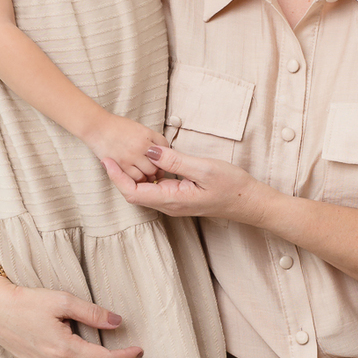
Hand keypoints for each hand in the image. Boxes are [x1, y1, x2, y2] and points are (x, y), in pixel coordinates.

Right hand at [83, 112, 166, 182]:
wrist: (97, 127)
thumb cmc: (115, 127)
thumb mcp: (137, 128)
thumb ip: (149, 139)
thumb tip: (159, 150)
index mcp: (147, 133)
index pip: (165, 145)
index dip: (163, 152)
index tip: (159, 155)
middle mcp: (142, 144)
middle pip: (160, 161)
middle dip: (159, 165)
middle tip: (154, 167)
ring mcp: (132, 155)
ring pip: (150, 172)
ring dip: (149, 174)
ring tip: (145, 172)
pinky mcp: (122, 165)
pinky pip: (137, 177)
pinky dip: (139, 179)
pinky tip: (136, 175)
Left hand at [102, 143, 272, 224]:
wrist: (250, 203)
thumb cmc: (232, 186)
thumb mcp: (203, 169)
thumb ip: (174, 161)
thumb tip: (149, 152)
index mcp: (171, 199)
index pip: (132, 192)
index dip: (116, 177)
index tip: (107, 159)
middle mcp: (169, 205)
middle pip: (133, 193)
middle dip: (118, 175)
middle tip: (109, 154)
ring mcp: (174, 203)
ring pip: (144, 191)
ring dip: (131, 175)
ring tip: (122, 156)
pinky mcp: (180, 199)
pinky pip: (156, 189)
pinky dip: (146, 176)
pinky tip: (148, 163)